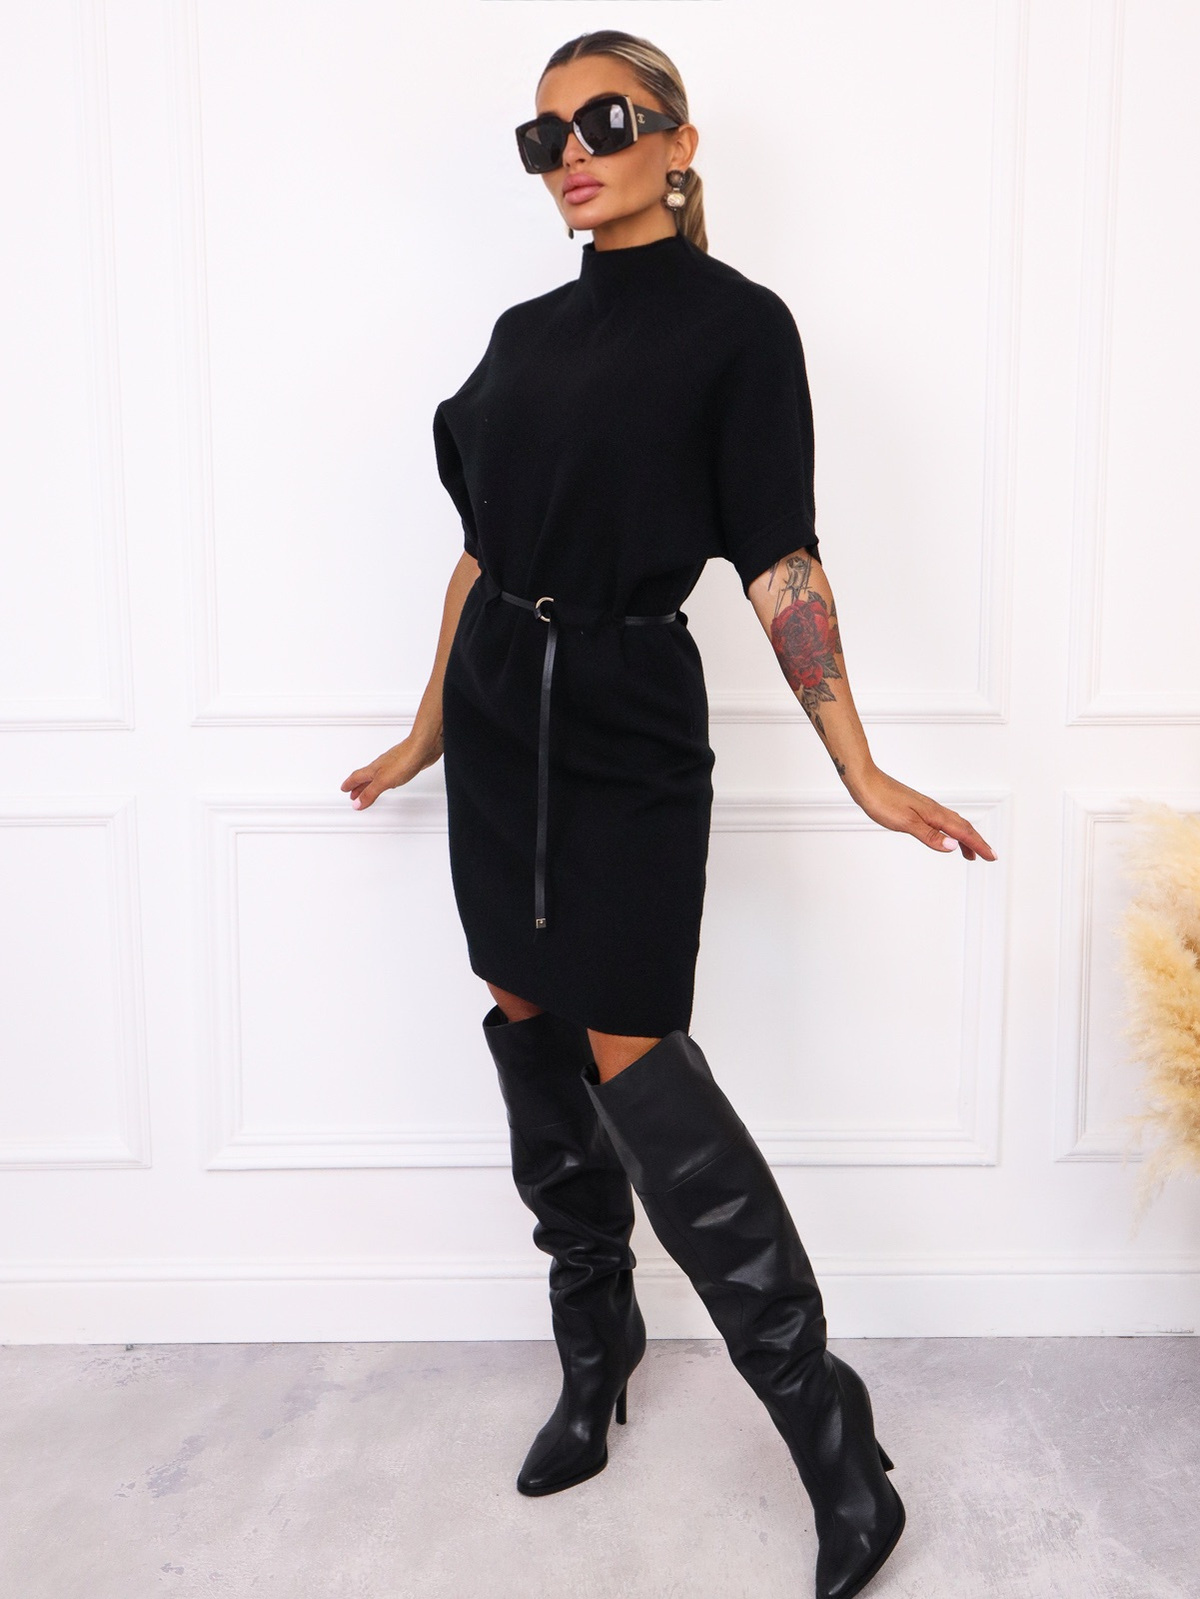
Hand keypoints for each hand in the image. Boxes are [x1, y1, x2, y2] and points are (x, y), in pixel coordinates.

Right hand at [341, 729, 442, 809]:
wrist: (423, 748)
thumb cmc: (404, 760)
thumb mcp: (383, 781)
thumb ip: (370, 793)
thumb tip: (357, 803)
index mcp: (373, 769)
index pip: (356, 777)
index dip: (349, 784)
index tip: (344, 789)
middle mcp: (380, 766)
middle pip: (365, 777)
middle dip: (358, 786)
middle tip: (352, 793)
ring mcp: (391, 765)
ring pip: (376, 776)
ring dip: (369, 784)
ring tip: (367, 790)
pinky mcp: (403, 765)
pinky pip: (388, 775)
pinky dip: (384, 781)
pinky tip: (389, 782)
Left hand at [852, 767, 995, 860]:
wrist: (866, 782)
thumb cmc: (882, 800)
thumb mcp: (905, 823)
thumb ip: (930, 835)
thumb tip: (953, 846)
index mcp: (934, 814)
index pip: (963, 832)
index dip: (979, 845)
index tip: (992, 857)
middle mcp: (934, 809)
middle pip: (963, 827)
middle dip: (977, 842)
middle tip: (988, 856)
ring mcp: (926, 807)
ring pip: (953, 824)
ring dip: (965, 838)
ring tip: (970, 852)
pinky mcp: (917, 808)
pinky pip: (942, 820)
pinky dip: (950, 830)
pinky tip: (945, 835)